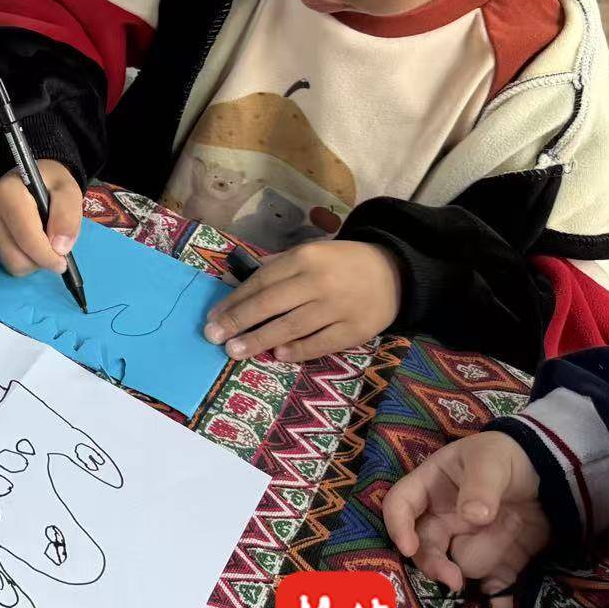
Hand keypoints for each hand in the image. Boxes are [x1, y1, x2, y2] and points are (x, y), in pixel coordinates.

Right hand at [0, 160, 81, 276]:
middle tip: (56, 249)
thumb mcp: (68, 190)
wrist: (31, 178)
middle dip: (40, 260)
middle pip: (16, 257)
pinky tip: (32, 243)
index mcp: (8, 194)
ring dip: (33, 262)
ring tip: (44, 242)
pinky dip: (25, 259)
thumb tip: (59, 248)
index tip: (63, 262)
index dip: (46, 256)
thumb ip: (67, 216)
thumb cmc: (51, 183)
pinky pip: (8, 261)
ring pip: (12, 264)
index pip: (26, 237)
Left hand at [204, 239, 400, 362]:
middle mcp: (318, 281)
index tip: (213, 316)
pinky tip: (278, 355)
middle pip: (271, 304)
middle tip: (214, 337)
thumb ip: (278, 266)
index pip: (261, 282)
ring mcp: (338, 307)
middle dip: (238, 322)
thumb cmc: (342, 263)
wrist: (395, 272)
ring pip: (292, 326)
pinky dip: (298, 351)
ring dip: (260, 340)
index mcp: (304, 258)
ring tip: (235, 351)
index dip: (235, 301)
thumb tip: (241, 286)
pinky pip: (321, 344)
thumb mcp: (311, 252)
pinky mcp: (355, 329)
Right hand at [382, 430, 549, 607]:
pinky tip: (504, 601)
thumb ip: (481, 486)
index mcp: (430, 487)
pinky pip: (491, 585)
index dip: (398, 526)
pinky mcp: (496, 560)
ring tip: (517, 525)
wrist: (548, 471)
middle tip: (454, 580)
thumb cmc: (507, 455)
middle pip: (424, 548)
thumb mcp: (491, 460)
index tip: (409, 547)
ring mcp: (469, 541)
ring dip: (490, 553)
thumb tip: (473, 516)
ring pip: (462, 563)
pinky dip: (498, 595)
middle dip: (436, 565)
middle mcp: (443, 518)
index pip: (399, 506)